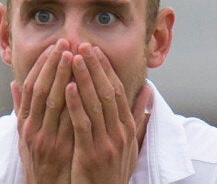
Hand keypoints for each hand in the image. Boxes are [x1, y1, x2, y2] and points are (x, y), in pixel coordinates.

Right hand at [11, 39, 74, 183]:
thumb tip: (15, 84)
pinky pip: (68, 121)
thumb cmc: (38, 162)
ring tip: (74, 56)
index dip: (41, 66)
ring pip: (54, 102)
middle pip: (42, 90)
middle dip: (53, 65)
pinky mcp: (60, 149)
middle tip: (64, 43)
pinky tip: (80, 87)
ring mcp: (46, 139)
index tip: (53, 47)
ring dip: (64, 77)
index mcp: (25, 123)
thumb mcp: (23, 136)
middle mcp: (33, 129)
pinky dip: (73, 103)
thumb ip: (21, 109)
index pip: (32, 87)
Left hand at [65, 43, 151, 183]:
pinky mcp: (91, 154)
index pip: (117, 90)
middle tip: (83, 45)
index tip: (95, 49)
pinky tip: (68, 87)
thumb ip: (138, 118)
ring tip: (73, 58)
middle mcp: (120, 133)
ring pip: (95, 104)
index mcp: (127, 128)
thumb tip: (148, 92)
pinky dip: (76, 104)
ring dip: (84, 78)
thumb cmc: (113, 171)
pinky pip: (83, 124)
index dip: (106, 69)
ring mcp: (107, 143)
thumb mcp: (131, 144)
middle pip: (107, 92)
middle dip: (95, 67)